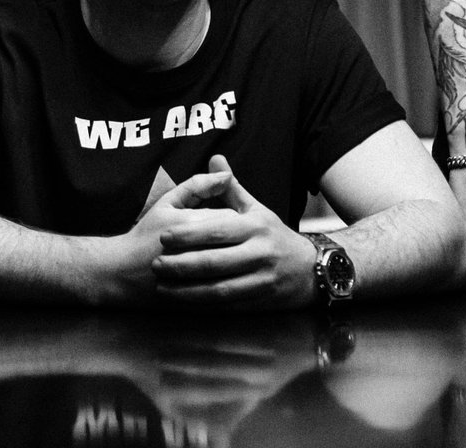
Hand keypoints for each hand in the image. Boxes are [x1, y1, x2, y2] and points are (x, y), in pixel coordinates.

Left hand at [149, 155, 317, 309]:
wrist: (310, 269)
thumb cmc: (274, 235)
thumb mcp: (256, 209)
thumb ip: (230, 187)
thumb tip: (214, 159)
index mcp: (255, 227)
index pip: (217, 230)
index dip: (189, 235)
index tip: (163, 236)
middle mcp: (259, 253)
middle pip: (214, 261)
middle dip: (181, 265)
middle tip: (155, 264)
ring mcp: (260, 280)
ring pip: (218, 288)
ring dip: (187, 290)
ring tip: (162, 287)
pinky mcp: (258, 302)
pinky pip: (226, 305)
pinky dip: (203, 305)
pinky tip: (183, 302)